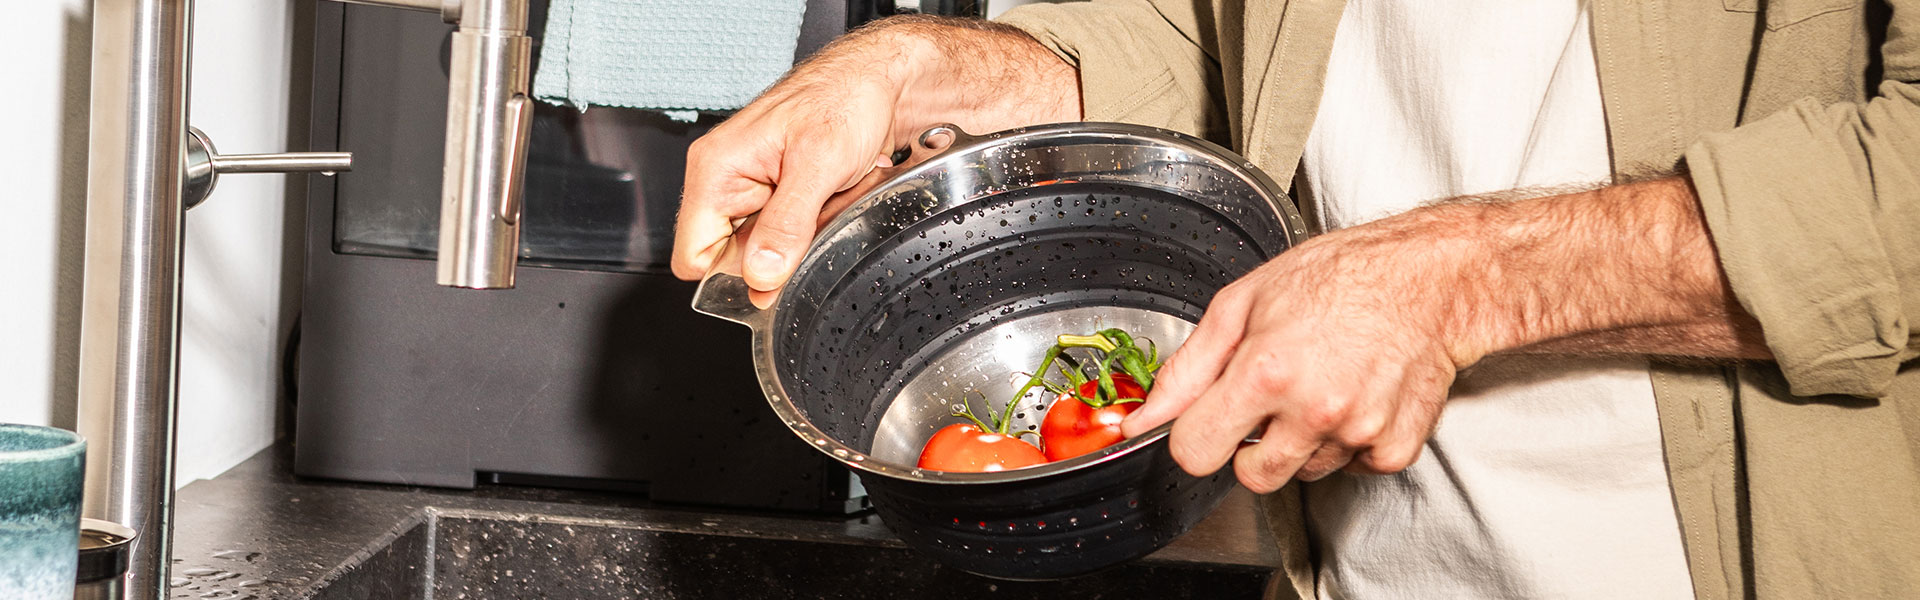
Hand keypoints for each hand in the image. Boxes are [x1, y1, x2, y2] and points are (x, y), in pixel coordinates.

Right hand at [672, 17, 1080, 305]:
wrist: (880, 78)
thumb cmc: (844, 96)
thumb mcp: (818, 163)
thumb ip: (786, 224)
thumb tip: (760, 275)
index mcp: (716, 169)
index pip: (694, 256)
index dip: (734, 274)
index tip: (777, 267)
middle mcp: (727, 180)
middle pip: (737, 258)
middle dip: (785, 249)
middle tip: (819, 213)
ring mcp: (754, 189)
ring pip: (772, 249)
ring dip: (809, 234)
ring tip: (834, 195)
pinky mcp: (780, 194)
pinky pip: (793, 233)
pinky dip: (821, 222)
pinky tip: (838, 195)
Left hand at [1122, 223, 1464, 492]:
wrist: (1429, 279)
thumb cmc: (1340, 277)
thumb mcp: (1242, 303)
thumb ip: (1188, 368)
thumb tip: (1147, 415)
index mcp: (1267, 372)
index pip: (1196, 452)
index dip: (1193, 436)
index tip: (1205, 420)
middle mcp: (1314, 409)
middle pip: (1250, 476)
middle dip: (1248, 447)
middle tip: (1268, 402)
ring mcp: (1359, 432)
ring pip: (1303, 472)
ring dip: (1301, 441)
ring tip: (1320, 385)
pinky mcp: (1396, 446)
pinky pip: (1352, 469)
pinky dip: (1348, 443)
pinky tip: (1353, 399)